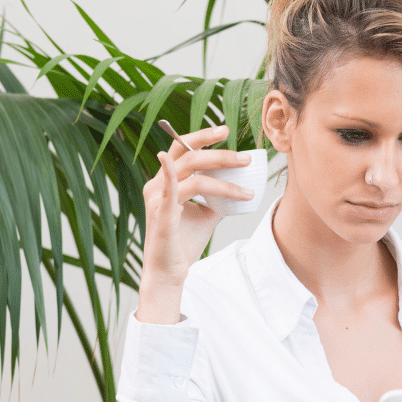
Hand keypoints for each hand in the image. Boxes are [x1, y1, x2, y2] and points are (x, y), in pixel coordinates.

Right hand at [135, 124, 252, 323]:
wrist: (171, 271)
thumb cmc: (185, 242)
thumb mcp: (207, 213)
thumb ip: (218, 196)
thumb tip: (241, 185)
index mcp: (165, 182)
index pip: (182, 150)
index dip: (202, 138)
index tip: (225, 131)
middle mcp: (157, 185)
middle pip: (189, 156)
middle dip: (220, 154)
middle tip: (245, 158)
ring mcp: (157, 198)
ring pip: (193, 175)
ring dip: (223, 177)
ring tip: (245, 184)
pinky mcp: (160, 214)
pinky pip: (168, 190)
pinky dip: (169, 172)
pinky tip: (168, 160)